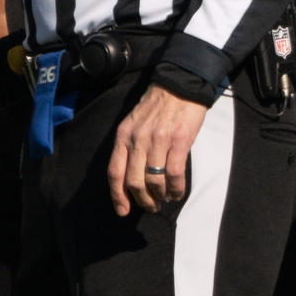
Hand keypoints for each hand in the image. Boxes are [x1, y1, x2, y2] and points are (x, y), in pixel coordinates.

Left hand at [107, 83, 208, 215]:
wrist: (179, 85)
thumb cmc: (157, 106)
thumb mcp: (134, 123)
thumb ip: (131, 146)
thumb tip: (133, 176)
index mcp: (123, 135)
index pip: (115, 171)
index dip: (118, 195)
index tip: (122, 211)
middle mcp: (137, 139)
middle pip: (134, 181)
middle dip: (143, 200)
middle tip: (151, 207)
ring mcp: (157, 141)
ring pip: (154, 180)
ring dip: (160, 196)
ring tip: (165, 199)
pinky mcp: (178, 141)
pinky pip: (174, 173)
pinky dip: (176, 188)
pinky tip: (178, 193)